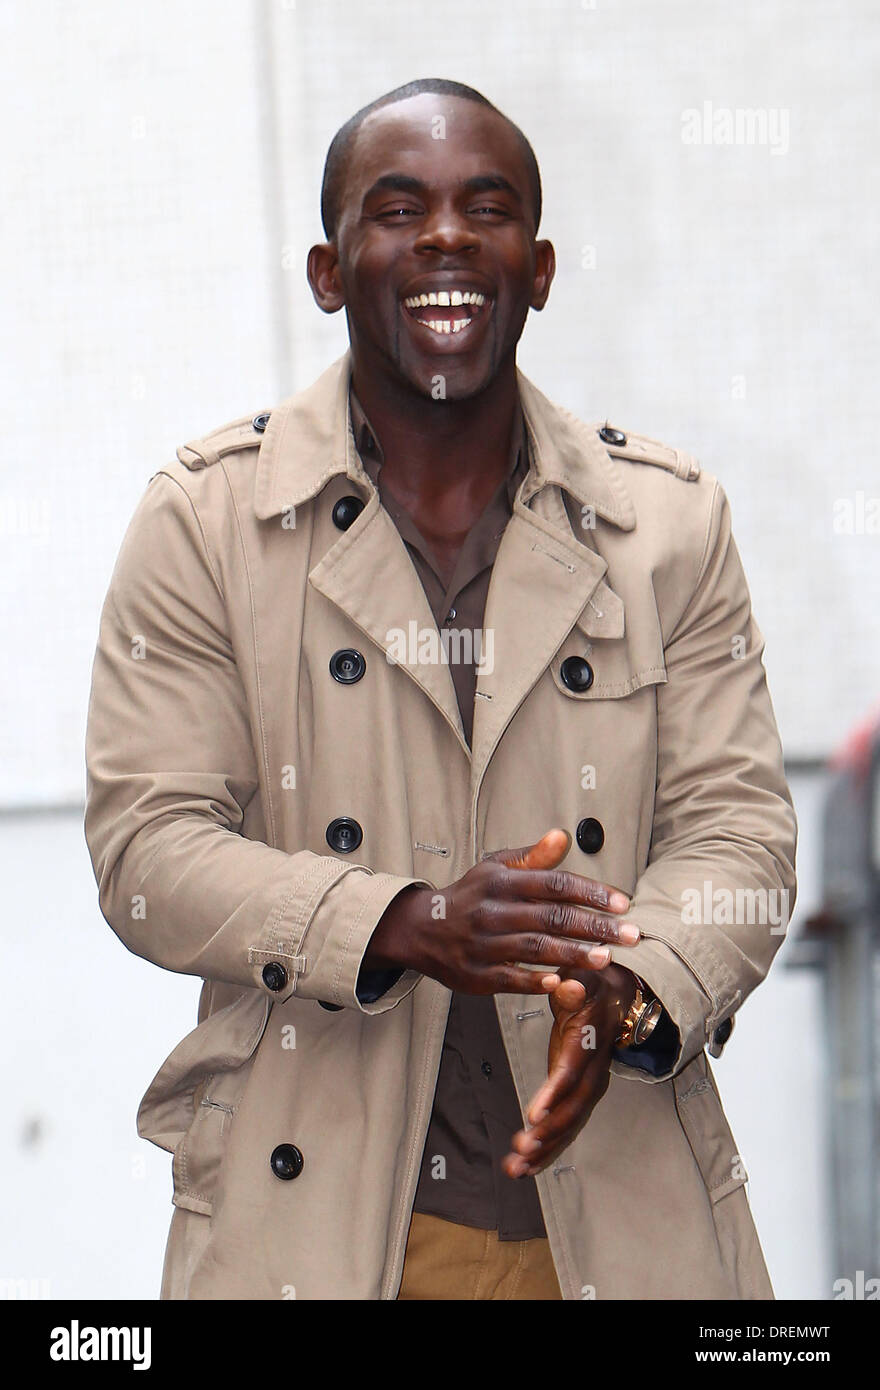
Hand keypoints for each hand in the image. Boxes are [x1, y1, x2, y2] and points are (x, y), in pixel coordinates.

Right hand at [361, 828, 638, 994]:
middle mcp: (493, 910)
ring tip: (606, 957)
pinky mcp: (477, 974)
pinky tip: (561, 981)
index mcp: (502, 881)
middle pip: (552, 917)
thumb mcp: (495, 867)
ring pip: (536, 948)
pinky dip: (535, 980)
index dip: (591, 893)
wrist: (422, 929)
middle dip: (595, 926)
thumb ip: (532, 857)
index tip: (622, 903)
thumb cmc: (470, 895)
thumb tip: (562, 835)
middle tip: (630, 935)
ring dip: (574, 954)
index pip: (554, 884)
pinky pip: (511, 978)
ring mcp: (484, 944)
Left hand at [502, 963, 637, 1177]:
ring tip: (515, 1169)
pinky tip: (524, 1168)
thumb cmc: (589, 985)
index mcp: (587, 1044)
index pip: (570, 1073)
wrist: (612, 998)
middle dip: (547, 1133)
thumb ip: (574, 985)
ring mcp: (587, 1088)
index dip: (553, 1094)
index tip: (532, 1115)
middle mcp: (592, 1072)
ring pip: (568, 1126)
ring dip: (544, 1150)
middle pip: (571, 1109)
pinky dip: (546, 1150)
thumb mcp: (582, 978)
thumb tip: (569, 987)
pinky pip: (565, 1127)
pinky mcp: (578, 1096)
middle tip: (521, 1151)